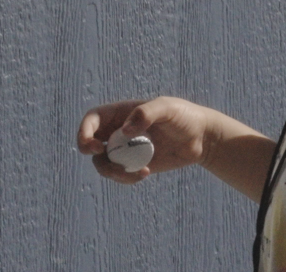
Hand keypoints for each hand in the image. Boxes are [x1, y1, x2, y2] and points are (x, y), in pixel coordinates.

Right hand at [75, 97, 220, 183]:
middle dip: (91, 153)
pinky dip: (127, 178)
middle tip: (104, 155)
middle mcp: (118, 131)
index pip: (92, 120)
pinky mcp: (134, 166)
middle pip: (90, 143)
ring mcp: (125, 150)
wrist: (201, 138)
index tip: (94, 145)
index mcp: (120, 113)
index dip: (84, 132)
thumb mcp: (167, 108)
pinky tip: (146, 173)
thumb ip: (146, 113)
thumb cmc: (184, 116)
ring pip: (103, 163)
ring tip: (137, 171)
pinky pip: (119, 175)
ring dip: (113, 171)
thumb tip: (124, 131)